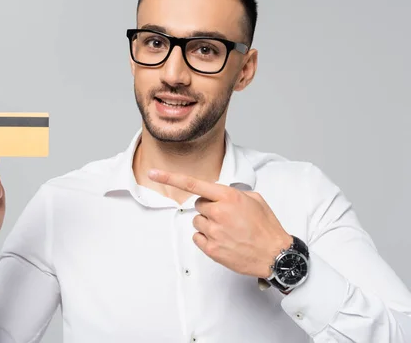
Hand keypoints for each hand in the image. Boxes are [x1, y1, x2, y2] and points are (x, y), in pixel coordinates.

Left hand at [148, 169, 291, 278]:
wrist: (275, 255)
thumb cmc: (267, 227)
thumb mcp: (254, 200)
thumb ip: (232, 193)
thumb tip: (218, 193)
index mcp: (229, 197)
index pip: (194, 184)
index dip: (170, 178)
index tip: (154, 174)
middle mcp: (219, 213)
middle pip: (198, 204)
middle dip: (209, 207)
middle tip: (227, 216)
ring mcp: (214, 232)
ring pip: (197, 221)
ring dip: (208, 223)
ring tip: (228, 230)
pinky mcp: (212, 249)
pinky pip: (197, 237)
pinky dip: (206, 238)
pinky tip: (223, 240)